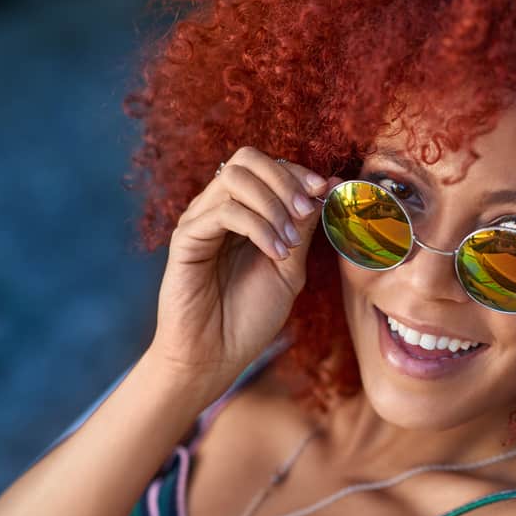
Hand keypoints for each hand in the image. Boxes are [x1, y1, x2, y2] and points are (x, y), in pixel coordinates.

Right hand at [147, 146, 338, 399]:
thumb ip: (302, 228)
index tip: (326, 190)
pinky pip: (223, 211)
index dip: (298, 172)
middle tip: (306, 210)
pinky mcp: (185, 239)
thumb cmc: (249, 318)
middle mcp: (217, 209)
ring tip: (289, 242)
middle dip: (285, 179)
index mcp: (242, 212)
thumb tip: (329, 186)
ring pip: (234, 177)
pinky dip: (258, 226)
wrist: (215, 357)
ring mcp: (199, 221)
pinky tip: (274, 252)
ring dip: (272, 203)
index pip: (267, 166)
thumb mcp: (288, 268)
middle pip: (247, 158)